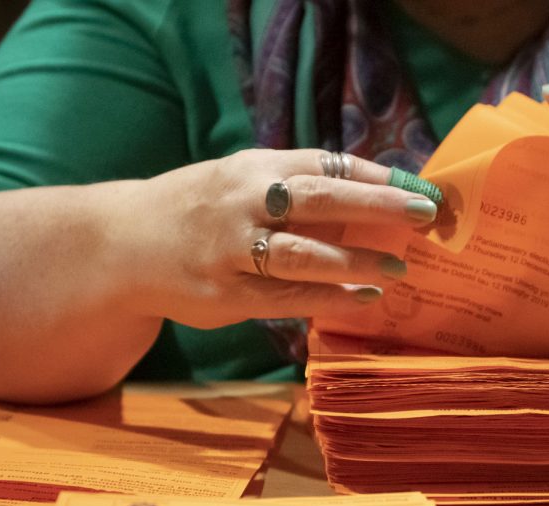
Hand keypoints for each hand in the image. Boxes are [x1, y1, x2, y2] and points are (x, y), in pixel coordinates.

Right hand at [116, 148, 438, 328]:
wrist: (122, 243)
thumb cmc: (200, 211)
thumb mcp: (242, 183)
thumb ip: (295, 190)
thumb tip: (374, 199)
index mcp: (254, 167)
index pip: (326, 163)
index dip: (377, 173)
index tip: (421, 184)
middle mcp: (244, 202)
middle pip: (322, 198)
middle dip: (379, 204)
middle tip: (426, 213)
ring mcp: (233, 249)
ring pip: (305, 252)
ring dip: (358, 259)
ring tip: (400, 266)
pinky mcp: (227, 293)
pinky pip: (288, 297)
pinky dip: (331, 298)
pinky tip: (366, 299)